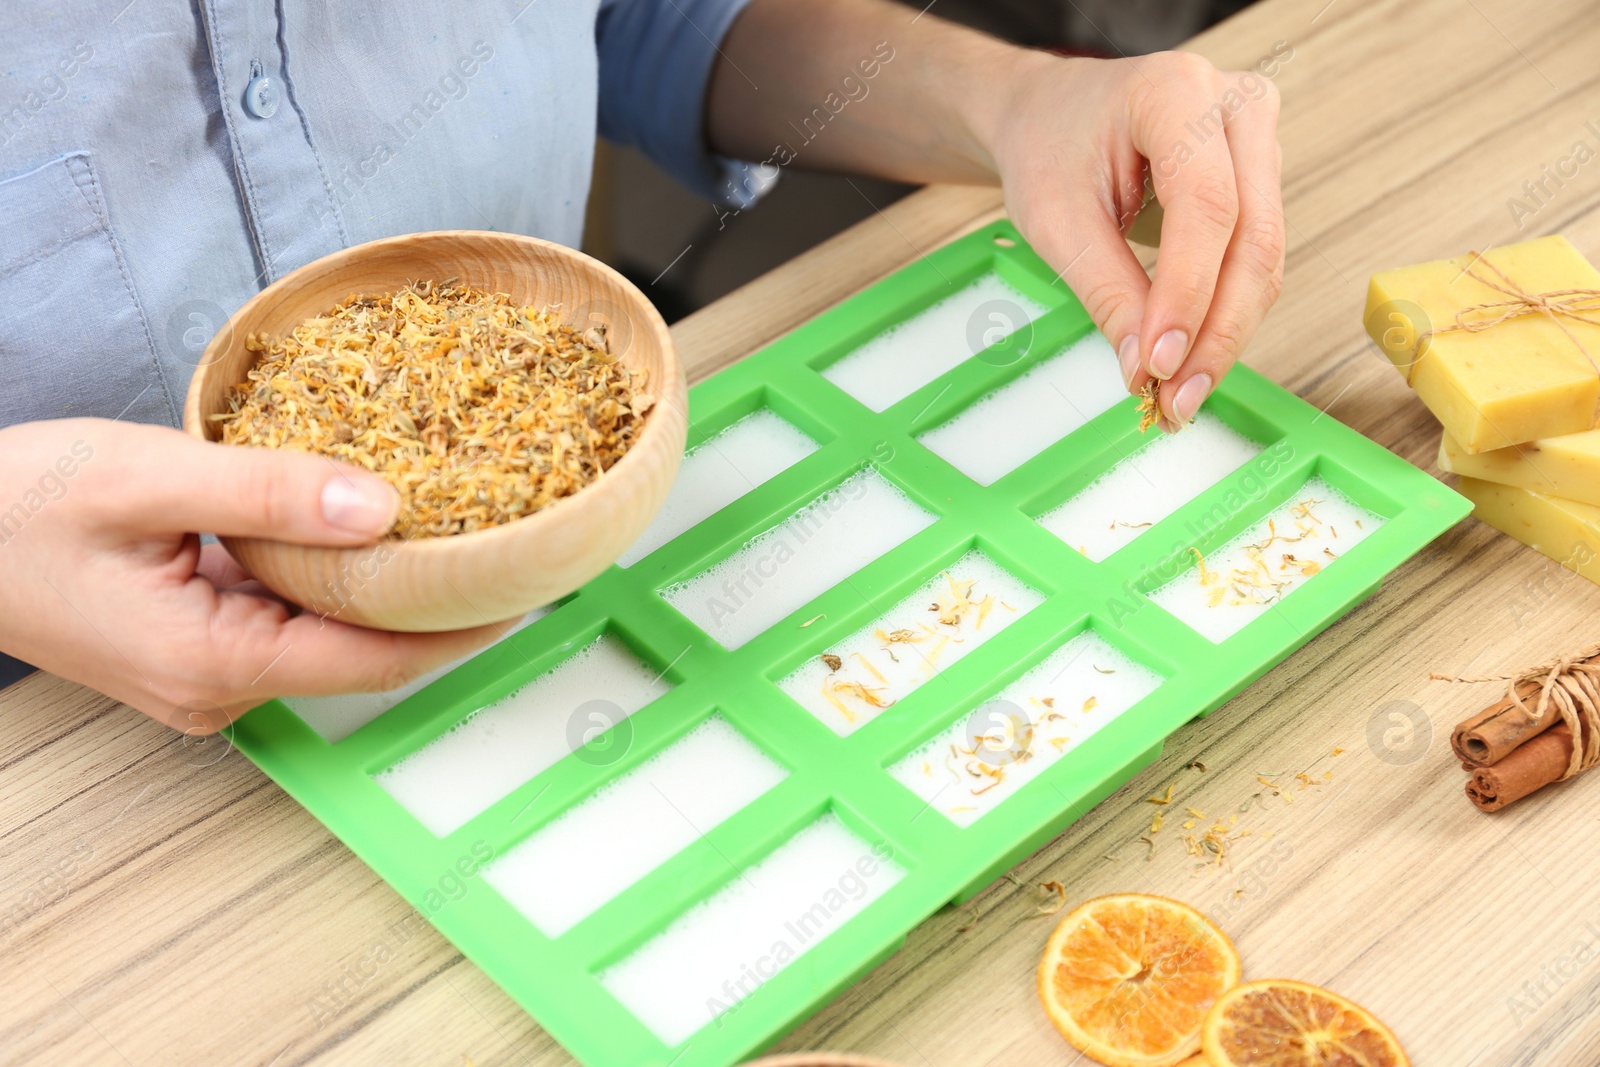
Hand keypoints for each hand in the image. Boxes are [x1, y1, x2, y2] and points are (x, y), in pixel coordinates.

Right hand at [0, 419, 500, 732]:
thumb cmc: (12, 508)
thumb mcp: (142, 476)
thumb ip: (266, 491)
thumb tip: (382, 509)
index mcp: (211, 661)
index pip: (375, 659)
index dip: (461, 626)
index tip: (528, 588)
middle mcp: (217, 688)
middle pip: (361, 651)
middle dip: (437, 603)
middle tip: (510, 542)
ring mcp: (206, 677)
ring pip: (326, 634)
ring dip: (385, 587)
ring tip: (462, 528)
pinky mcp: (198, 650)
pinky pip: (287, 620)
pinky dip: (330, 580)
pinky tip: (365, 529)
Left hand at [981, 50, 1285, 430]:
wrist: (1048, 117)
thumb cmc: (1047, 151)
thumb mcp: (1057, 222)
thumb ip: (1107, 292)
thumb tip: (1148, 369)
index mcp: (1176, 90)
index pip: (1206, 205)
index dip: (1188, 294)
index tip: (1161, 365)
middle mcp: (1234, 105)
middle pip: (1251, 237)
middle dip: (1216, 332)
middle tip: (1177, 401)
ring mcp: (1257, 138)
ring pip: (1263, 257)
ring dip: (1225, 336)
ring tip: (1179, 396)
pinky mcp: (1259, 176)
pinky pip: (1254, 258)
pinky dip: (1225, 316)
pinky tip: (1192, 363)